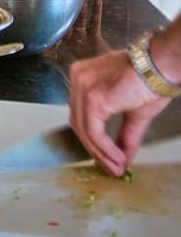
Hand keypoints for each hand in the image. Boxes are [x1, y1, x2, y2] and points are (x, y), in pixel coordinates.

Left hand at [69, 49, 169, 176]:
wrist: (160, 67)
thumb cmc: (150, 83)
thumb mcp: (134, 114)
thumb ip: (125, 136)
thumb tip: (123, 161)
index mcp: (82, 77)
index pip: (80, 115)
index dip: (92, 141)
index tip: (108, 161)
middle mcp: (77, 79)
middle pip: (79, 123)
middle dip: (95, 150)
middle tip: (113, 169)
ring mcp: (83, 87)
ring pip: (84, 130)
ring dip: (101, 153)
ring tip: (117, 168)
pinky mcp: (93, 98)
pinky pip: (94, 131)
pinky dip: (105, 148)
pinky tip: (119, 158)